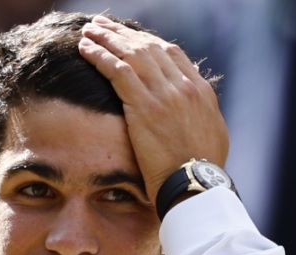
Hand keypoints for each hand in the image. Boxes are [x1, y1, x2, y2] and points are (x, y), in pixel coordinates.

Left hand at [76, 15, 228, 207]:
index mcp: (200, 91)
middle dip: (123, 34)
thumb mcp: (210, 137)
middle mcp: (184, 86)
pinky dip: (99, 56)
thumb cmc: (199, 173)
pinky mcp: (144, 106)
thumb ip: (198, 118)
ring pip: (131, 53)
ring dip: (107, 38)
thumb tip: (191, 113)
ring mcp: (165, 94)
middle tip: (104, 26)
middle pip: (149, 47)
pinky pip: (117, 71)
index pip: (170, 53)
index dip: (147, 42)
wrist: (196, 186)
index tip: (131, 38)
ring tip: (90, 30)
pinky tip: (85, 49)